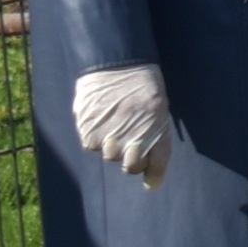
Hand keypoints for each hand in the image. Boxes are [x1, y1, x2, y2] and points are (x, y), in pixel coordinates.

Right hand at [71, 63, 172, 185]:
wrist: (116, 62)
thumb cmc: (142, 86)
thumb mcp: (158, 108)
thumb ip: (156, 140)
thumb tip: (151, 183)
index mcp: (157, 126)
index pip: (157, 162)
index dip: (154, 175)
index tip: (151, 183)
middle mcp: (134, 133)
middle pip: (131, 166)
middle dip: (131, 159)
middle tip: (129, 140)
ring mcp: (110, 133)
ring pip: (109, 156)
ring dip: (112, 145)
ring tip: (114, 123)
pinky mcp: (88, 129)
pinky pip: (91, 145)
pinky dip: (94, 136)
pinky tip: (99, 118)